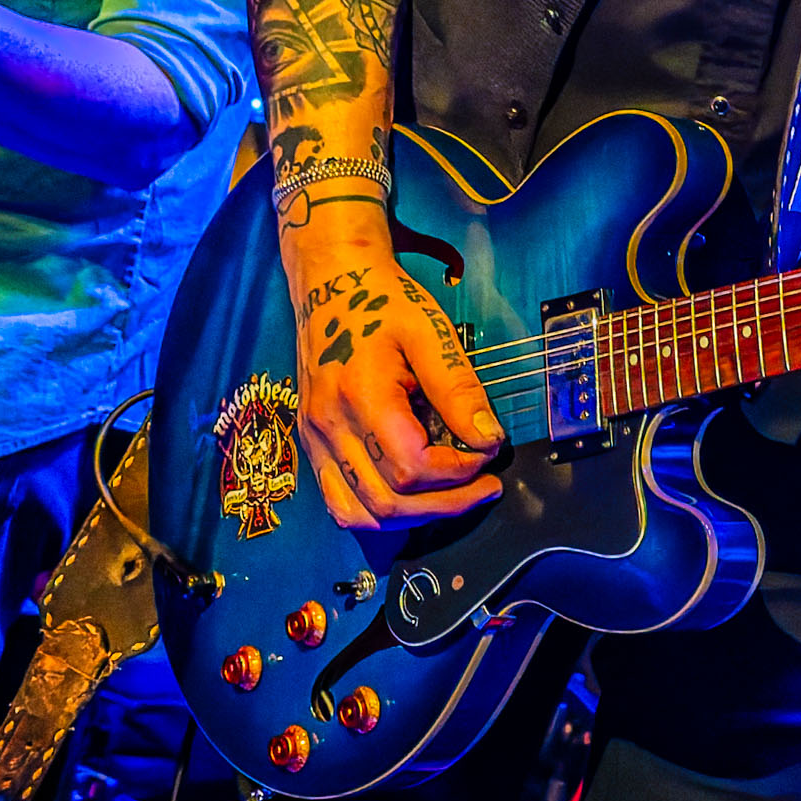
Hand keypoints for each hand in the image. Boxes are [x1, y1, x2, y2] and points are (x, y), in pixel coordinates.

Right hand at [285, 233, 506, 531]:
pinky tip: (413, 499)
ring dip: (414, 517)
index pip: (411, 466)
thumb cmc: (383, 302)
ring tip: (455, 498)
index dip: (458, 471)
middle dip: (446, 503)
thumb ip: (458, 388)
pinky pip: (339, 502)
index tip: (488, 452)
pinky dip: (378, 513)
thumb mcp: (429, 332)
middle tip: (486, 487)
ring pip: (360, 513)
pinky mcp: (312, 444)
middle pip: (388, 500)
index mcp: (360, 397)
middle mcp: (329, 427)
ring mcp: (315, 440)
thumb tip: (488, 438)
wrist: (331, 283)